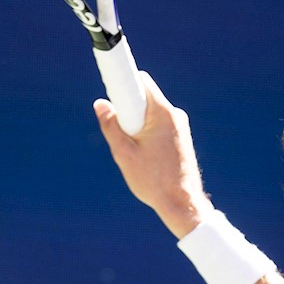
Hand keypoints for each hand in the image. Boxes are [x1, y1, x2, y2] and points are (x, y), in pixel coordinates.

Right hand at [94, 72, 213, 237]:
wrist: (182, 202)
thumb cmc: (153, 180)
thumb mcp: (124, 153)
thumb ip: (110, 126)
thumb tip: (101, 104)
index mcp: (162, 113)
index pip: (141, 81)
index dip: (123, 81)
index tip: (111, 86)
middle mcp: (175, 115)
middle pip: (145, 98)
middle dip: (128, 110)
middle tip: (122, 133)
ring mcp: (180, 126)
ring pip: (151, 114)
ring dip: (138, 125)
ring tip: (136, 151)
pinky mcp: (181, 137)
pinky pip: (159, 126)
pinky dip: (148, 134)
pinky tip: (146, 157)